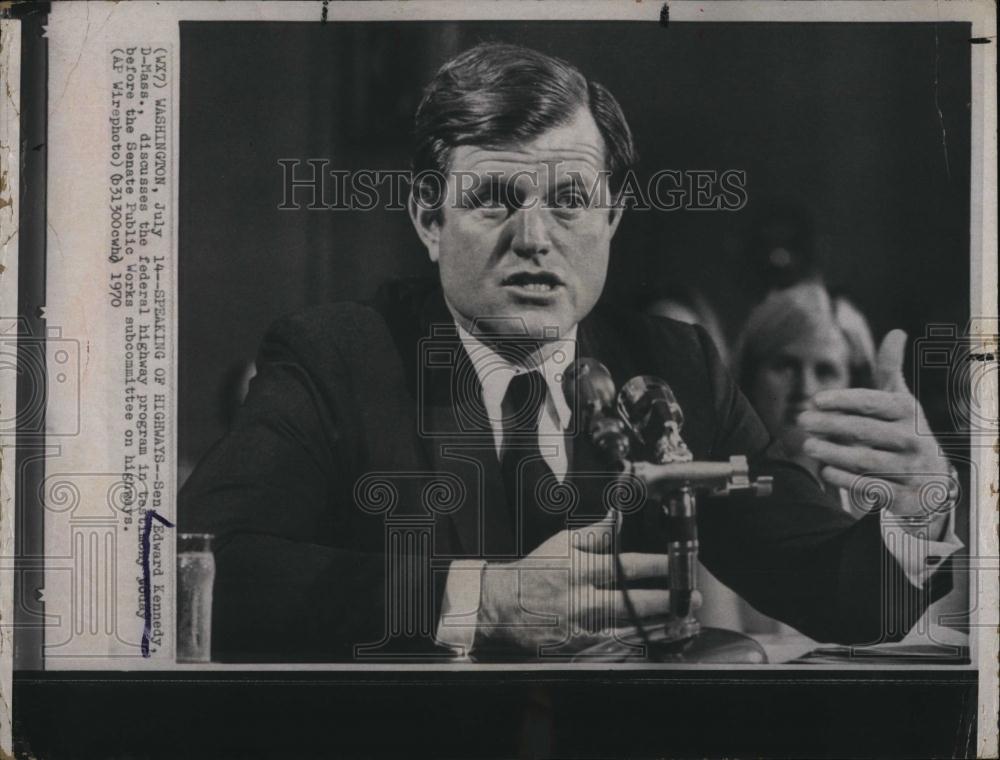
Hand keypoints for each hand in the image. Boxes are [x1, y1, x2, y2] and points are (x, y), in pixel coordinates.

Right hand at [476, 513, 677, 654]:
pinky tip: (656, 641)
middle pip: (633, 602)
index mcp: (580, 569)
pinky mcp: (576, 647)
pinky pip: (613, 647)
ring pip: (628, 628)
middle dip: (666, 600)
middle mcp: (582, 599)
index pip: (626, 567)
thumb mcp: (562, 543)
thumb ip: (595, 534)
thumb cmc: (536, 570)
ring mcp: (580, 627)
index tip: (676, 566)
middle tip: (691, 598)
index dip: (656, 567)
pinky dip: (637, 644)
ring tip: (683, 621)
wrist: (502, 603)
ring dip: (659, 626)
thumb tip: (619, 516)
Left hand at [797, 329, 954, 536]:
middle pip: (865, 431)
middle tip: (802, 420)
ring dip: (833, 452)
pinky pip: (872, 487)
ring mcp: (911, 468)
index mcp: (908, 412)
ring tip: (808, 446)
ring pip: (866, 460)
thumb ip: (891, 370)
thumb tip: (896, 332)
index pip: (873, 403)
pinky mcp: (905, 496)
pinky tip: (825, 472)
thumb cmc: (905, 431)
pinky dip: (847, 479)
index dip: (844, 400)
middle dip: (831, 425)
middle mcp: (914, 439)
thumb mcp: (901, 401)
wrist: (932, 480)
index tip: (816, 400)